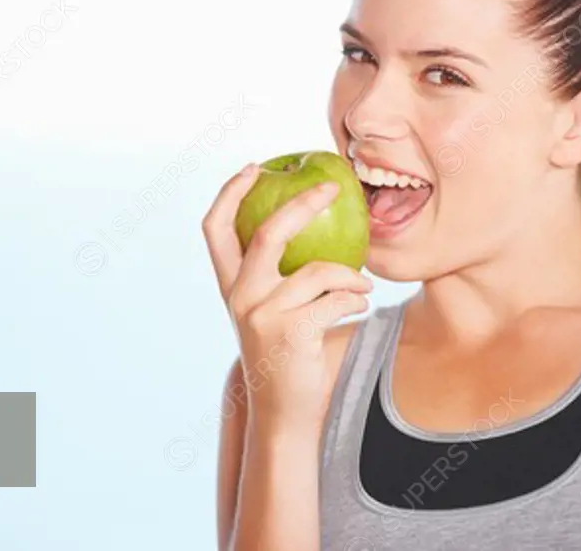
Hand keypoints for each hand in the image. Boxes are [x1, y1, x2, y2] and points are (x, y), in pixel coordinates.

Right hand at [202, 164, 372, 426]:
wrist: (285, 414)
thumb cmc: (288, 356)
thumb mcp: (274, 311)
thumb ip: (281, 275)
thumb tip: (315, 224)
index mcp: (230, 286)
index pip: (215, 228)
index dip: (230, 192)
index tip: (254, 167)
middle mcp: (240, 296)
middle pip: (267, 233)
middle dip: (302, 204)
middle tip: (332, 188)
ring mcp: (262, 314)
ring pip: (317, 271)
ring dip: (351, 275)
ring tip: (364, 285)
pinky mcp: (289, 332)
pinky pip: (336, 298)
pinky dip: (356, 299)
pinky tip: (361, 306)